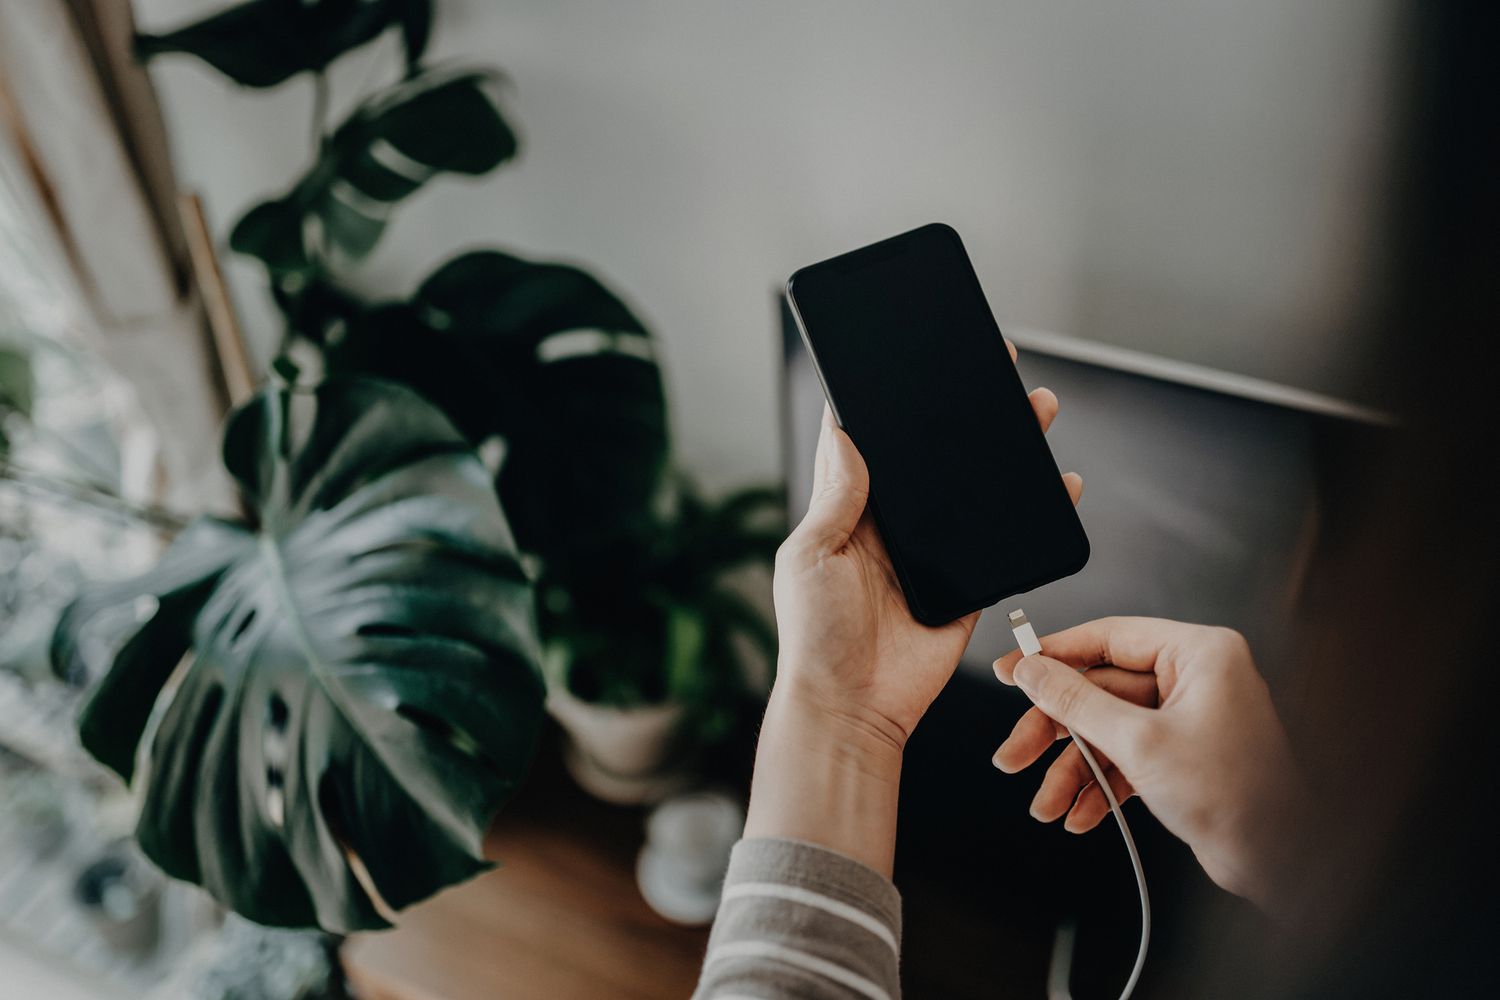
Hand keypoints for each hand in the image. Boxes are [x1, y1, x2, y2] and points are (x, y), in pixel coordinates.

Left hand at [746, 345, 1080, 874]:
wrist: (853, 709)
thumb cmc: (816, 638)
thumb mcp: (811, 555)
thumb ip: (837, 497)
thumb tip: (844, 432)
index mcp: (849, 513)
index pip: (874, 445)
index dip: (895, 404)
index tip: (924, 360)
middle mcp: (892, 529)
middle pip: (935, 461)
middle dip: (966, 417)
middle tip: (996, 373)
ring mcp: (933, 558)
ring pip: (976, 494)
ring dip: (1006, 453)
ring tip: (1035, 412)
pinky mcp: (967, 589)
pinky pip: (1004, 546)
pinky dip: (1032, 515)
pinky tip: (1057, 483)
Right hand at [992, 617, 1305, 906]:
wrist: (1280, 861)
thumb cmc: (1239, 798)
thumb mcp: (1139, 743)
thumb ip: (1077, 701)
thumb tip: (1034, 671)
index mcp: (1199, 654)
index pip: (1109, 637)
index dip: (1053, 654)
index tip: (1012, 668)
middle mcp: (1196, 678)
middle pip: (1099, 689)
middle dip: (1055, 732)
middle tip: (1016, 753)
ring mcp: (1189, 716)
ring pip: (1106, 729)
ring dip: (1073, 770)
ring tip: (1047, 803)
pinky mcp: (1182, 752)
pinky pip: (1125, 756)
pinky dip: (1100, 785)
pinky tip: (1080, 812)